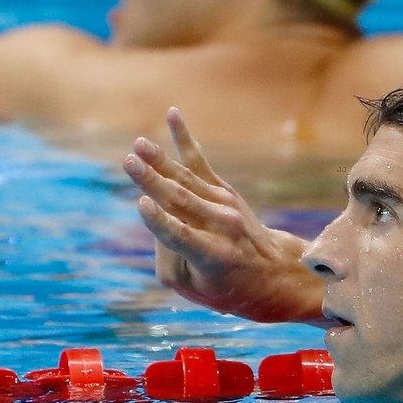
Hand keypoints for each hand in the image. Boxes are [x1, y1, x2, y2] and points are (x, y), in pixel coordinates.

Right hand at [123, 109, 326, 324]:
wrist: (274, 271)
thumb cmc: (225, 285)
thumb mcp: (193, 287)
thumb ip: (168, 256)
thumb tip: (156, 214)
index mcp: (212, 255)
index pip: (181, 236)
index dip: (160, 222)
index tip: (142, 205)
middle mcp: (221, 226)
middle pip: (181, 200)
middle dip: (153, 182)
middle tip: (129, 163)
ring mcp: (224, 204)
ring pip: (186, 178)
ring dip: (159, 160)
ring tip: (138, 145)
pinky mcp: (224, 190)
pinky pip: (199, 161)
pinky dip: (184, 138)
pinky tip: (172, 114)